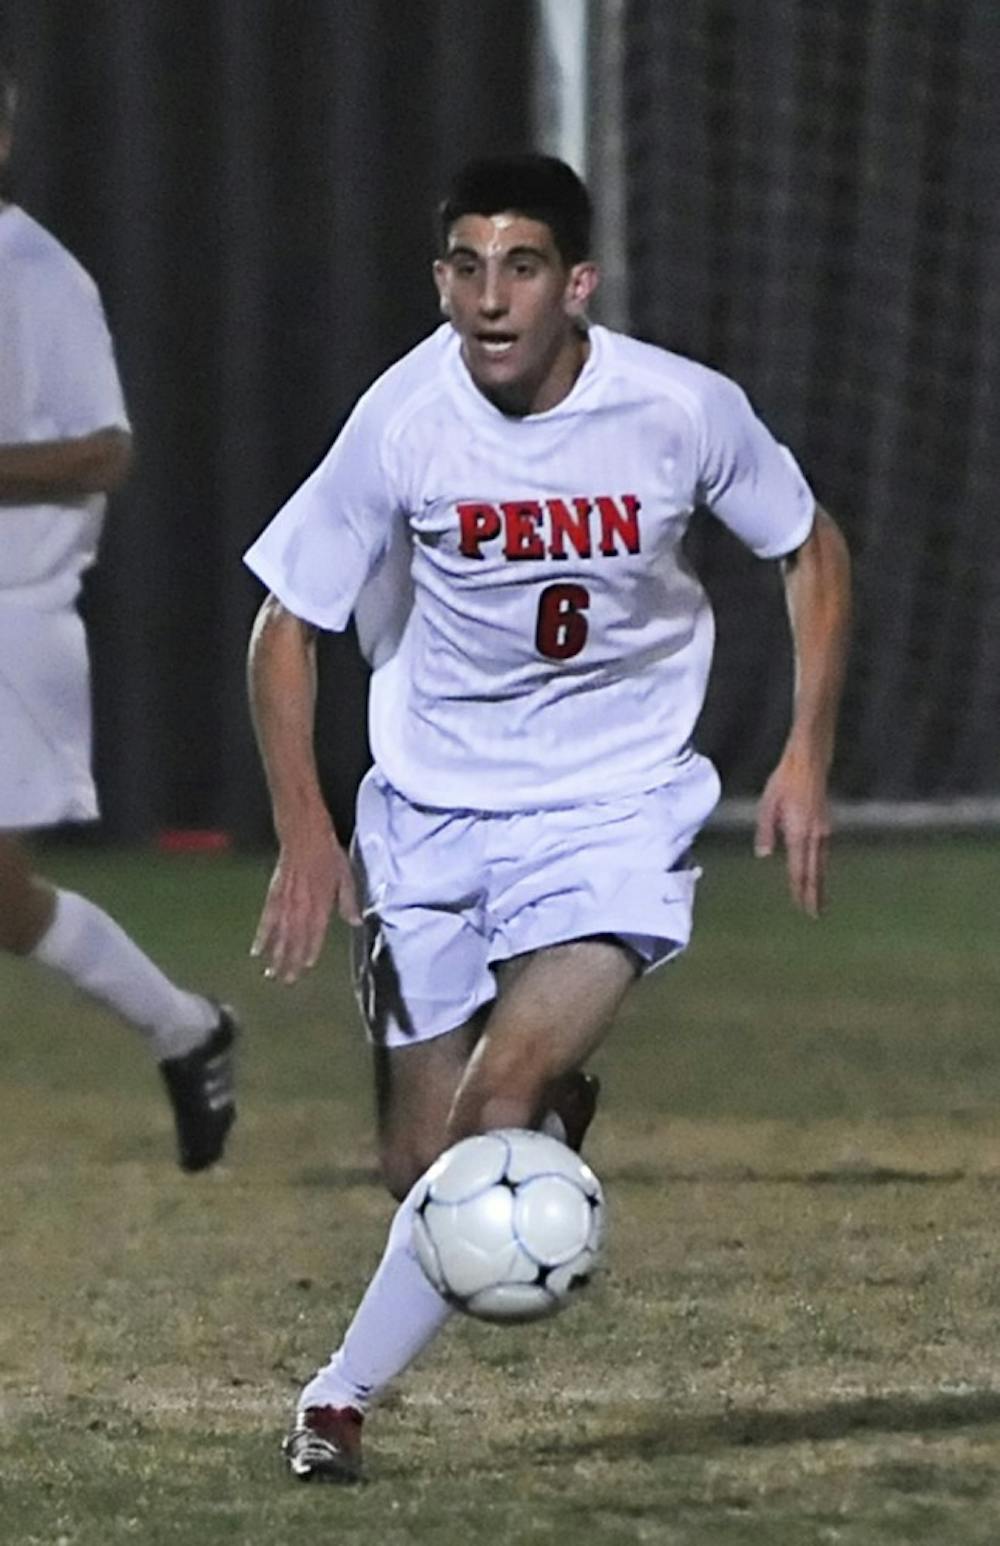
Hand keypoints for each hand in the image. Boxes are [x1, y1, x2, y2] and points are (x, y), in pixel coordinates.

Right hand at [250, 828, 360, 983]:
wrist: (303, 833)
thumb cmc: (328, 853)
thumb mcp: (345, 875)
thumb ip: (348, 901)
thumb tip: (356, 922)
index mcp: (321, 900)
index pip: (316, 930)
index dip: (311, 948)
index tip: (307, 966)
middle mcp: (302, 903)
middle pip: (296, 936)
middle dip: (291, 959)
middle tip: (286, 980)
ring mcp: (286, 899)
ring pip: (280, 932)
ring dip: (275, 953)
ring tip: (270, 972)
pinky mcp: (273, 893)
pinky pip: (266, 918)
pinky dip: (261, 935)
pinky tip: (256, 949)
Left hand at [754, 753, 831, 917]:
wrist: (809, 762)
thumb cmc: (785, 781)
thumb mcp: (767, 805)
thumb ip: (765, 832)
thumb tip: (764, 855)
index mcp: (799, 832)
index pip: (798, 868)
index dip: (799, 890)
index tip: (801, 907)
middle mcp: (815, 835)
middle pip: (815, 872)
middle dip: (814, 894)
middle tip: (815, 914)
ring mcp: (824, 830)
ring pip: (822, 864)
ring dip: (820, 884)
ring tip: (820, 901)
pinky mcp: (826, 825)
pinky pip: (824, 853)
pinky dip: (822, 868)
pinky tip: (820, 874)